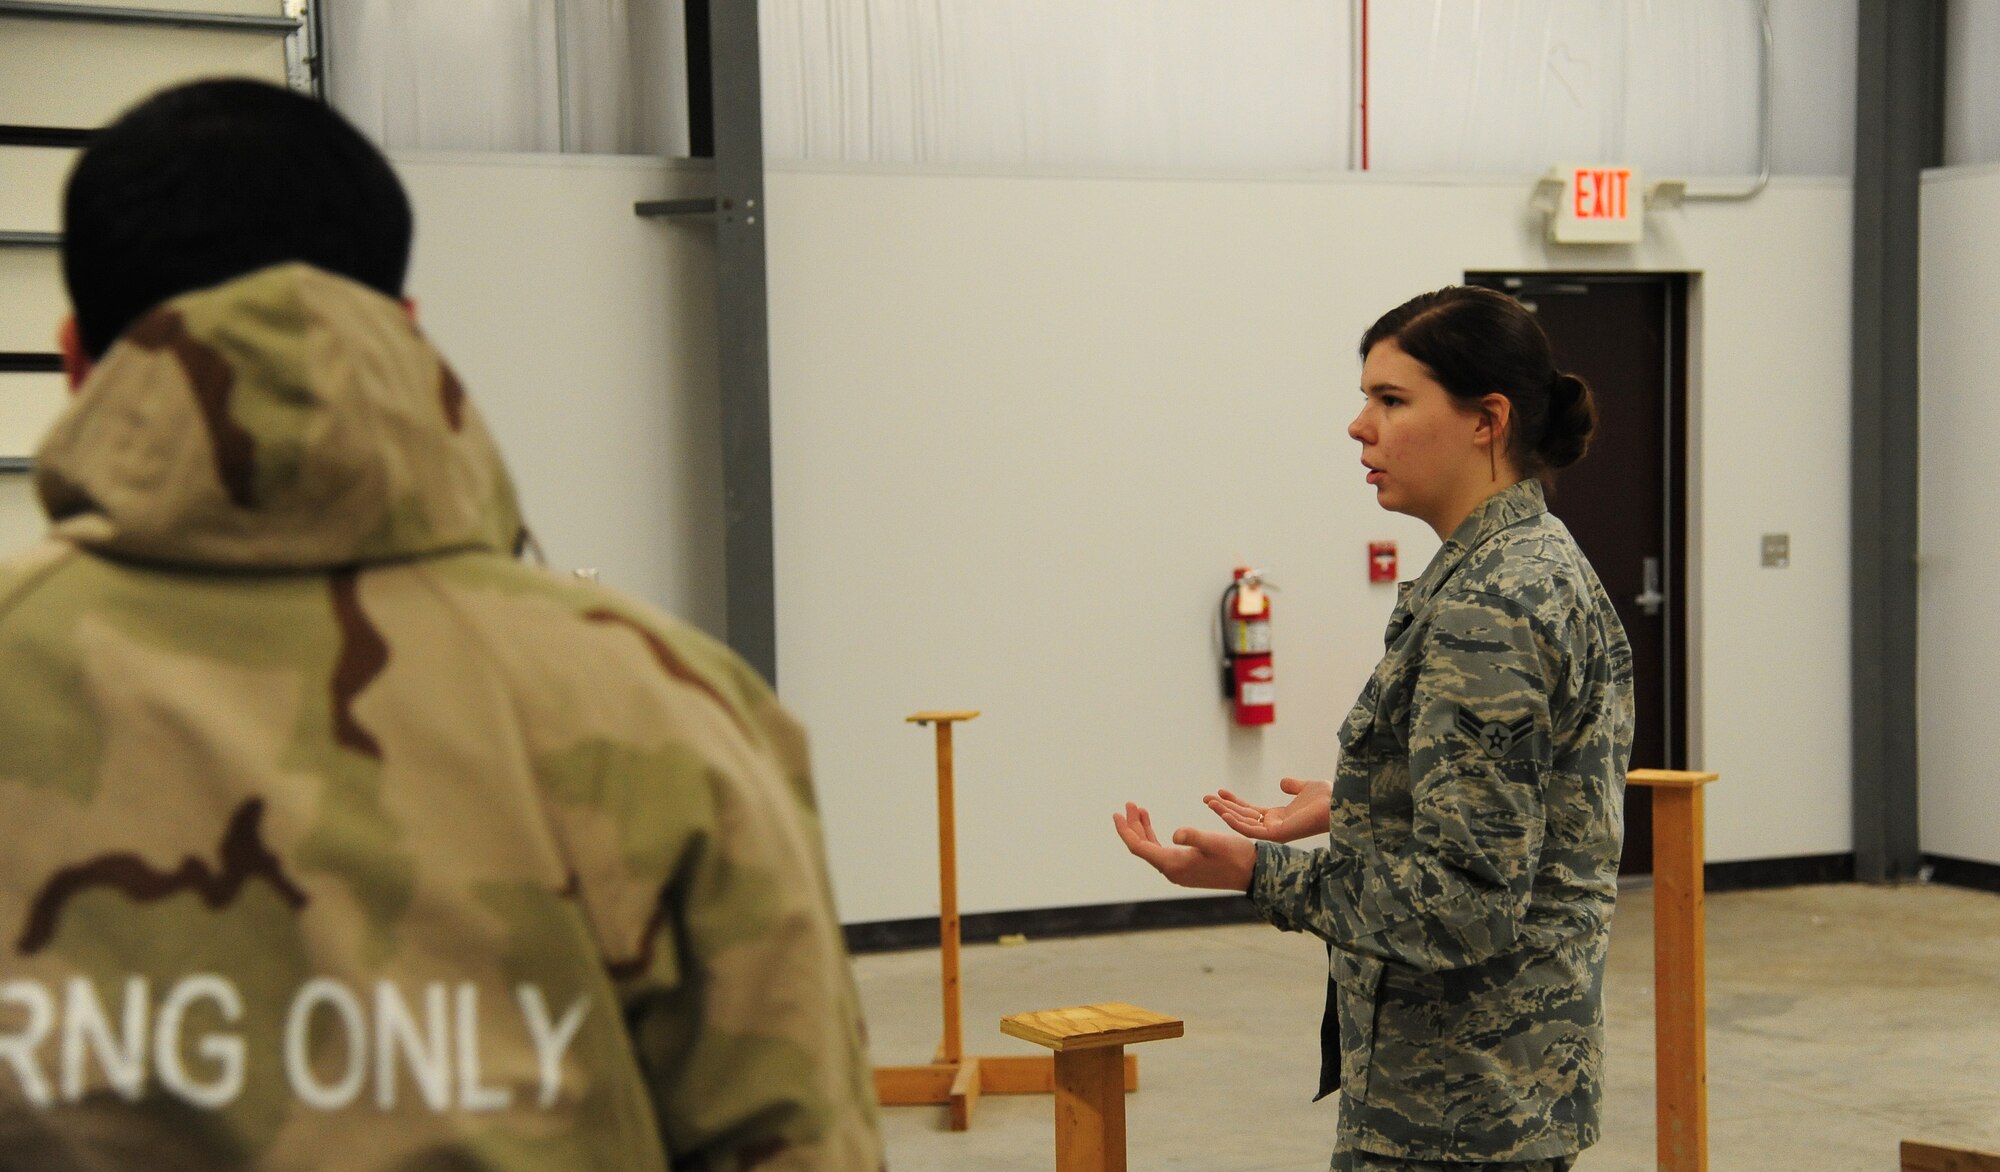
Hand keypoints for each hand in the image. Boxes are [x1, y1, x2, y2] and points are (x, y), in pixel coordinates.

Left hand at [1112, 802, 1256, 891]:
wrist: (1254, 874)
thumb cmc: (1236, 856)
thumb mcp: (1214, 842)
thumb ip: (1193, 837)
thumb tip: (1174, 834)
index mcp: (1173, 865)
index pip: (1139, 847)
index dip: (1125, 830)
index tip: (1117, 813)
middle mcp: (1171, 871)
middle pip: (1143, 847)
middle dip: (1133, 826)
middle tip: (1129, 804)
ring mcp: (1178, 871)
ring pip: (1152, 849)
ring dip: (1144, 829)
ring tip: (1139, 809)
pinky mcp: (1186, 869)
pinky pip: (1162, 852)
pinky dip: (1156, 837)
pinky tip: (1157, 826)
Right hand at [1204, 777, 1331, 841]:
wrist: (1338, 802)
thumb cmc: (1328, 798)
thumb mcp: (1306, 788)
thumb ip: (1293, 786)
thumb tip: (1283, 783)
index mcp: (1279, 818)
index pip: (1250, 812)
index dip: (1234, 802)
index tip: (1219, 792)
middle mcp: (1274, 826)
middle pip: (1242, 818)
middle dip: (1223, 808)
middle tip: (1206, 798)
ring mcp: (1275, 832)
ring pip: (1243, 824)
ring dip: (1224, 813)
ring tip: (1209, 802)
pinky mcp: (1277, 834)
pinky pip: (1251, 830)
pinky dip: (1236, 823)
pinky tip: (1224, 813)